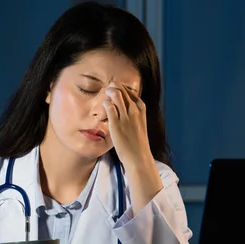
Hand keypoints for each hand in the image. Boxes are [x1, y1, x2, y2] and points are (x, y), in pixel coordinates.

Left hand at [102, 82, 162, 211]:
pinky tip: (103, 105)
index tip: (114, 88)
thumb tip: (123, 107)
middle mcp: (134, 110)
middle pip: (122, 90)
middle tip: (107, 89)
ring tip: (105, 95)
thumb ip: (133, 114)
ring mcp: (125, 116)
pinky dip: (105, 103)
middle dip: (113, 87)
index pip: (129, 91)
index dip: (121, 88)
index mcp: (141, 108)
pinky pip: (109, 106)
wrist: (138, 156)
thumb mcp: (139, 123)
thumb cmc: (137, 142)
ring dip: (109, 92)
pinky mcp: (116, 123)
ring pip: (116, 95)